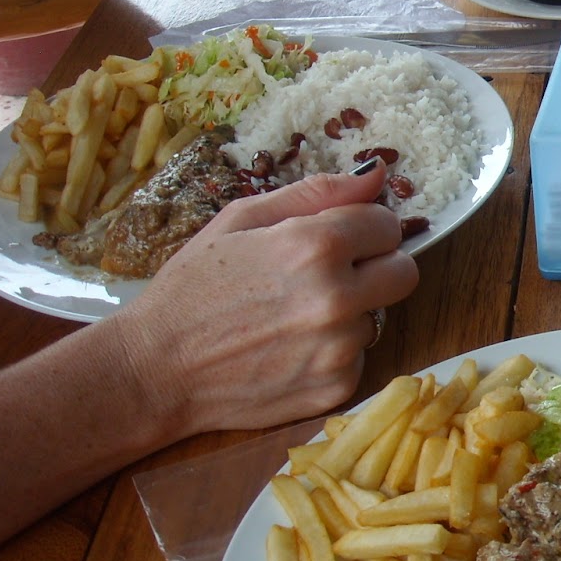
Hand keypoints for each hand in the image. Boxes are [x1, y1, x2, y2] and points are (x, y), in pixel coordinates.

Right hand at [110, 160, 418, 437]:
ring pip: (377, 317)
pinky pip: (358, 358)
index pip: (387, 225)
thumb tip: (378, 172)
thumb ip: (317, 193)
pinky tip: (289, 349)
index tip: (340, 238)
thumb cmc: (193, 287)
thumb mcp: (241, 220)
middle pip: (404, 273)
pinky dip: (333, 352)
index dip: (363, 229)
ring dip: (349, 313)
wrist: (155, 369)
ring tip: (291, 316)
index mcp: (317, 246)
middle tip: (330, 274)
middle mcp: (337, 298)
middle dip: (376, 268)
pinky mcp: (336, 388)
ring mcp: (340, 348)